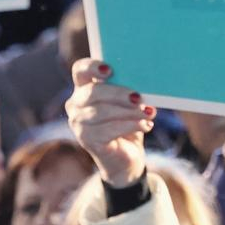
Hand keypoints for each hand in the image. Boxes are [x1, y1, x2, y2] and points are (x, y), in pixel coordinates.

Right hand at [66, 58, 153, 188]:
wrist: (126, 158)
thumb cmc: (127, 125)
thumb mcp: (128, 104)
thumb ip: (128, 90)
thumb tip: (142, 84)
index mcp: (84, 89)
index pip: (80, 70)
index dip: (92, 66)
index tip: (110, 70)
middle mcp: (75, 105)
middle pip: (93, 92)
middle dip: (118, 93)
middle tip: (139, 98)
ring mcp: (78, 124)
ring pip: (102, 112)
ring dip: (129, 112)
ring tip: (148, 113)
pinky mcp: (87, 141)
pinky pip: (109, 129)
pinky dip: (130, 125)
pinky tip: (145, 125)